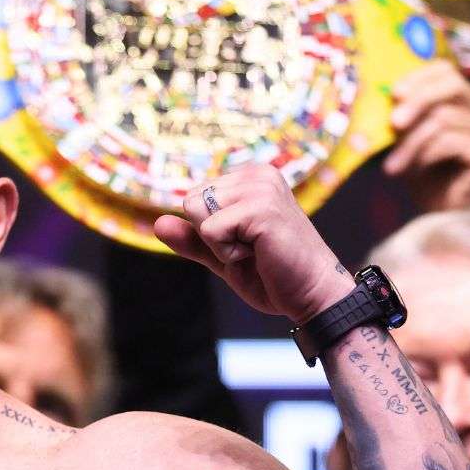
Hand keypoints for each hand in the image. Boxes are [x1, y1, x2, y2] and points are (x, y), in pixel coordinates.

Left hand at [154, 165, 353, 323]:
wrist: (313, 296)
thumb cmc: (273, 276)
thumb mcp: (222, 255)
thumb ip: (192, 239)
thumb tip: (157, 223)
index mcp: (250, 178)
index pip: (192, 199)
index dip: (208, 232)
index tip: (245, 243)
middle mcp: (256, 174)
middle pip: (189, 202)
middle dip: (210, 236)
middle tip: (251, 249)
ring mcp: (260, 187)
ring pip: (196, 214)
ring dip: (219, 245)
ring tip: (256, 250)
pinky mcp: (260, 207)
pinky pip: (209, 231)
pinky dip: (226, 253)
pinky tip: (259, 254)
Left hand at [384, 61, 469, 210]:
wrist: (448, 222)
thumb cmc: (430, 183)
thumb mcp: (413, 144)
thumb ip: (406, 120)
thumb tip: (382, 96)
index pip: (448, 72)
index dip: (419, 77)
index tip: (393, 94)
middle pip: (452, 85)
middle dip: (416, 100)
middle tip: (392, 122)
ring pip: (446, 118)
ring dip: (411, 142)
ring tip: (392, 167)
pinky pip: (452, 142)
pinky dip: (424, 155)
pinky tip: (411, 172)